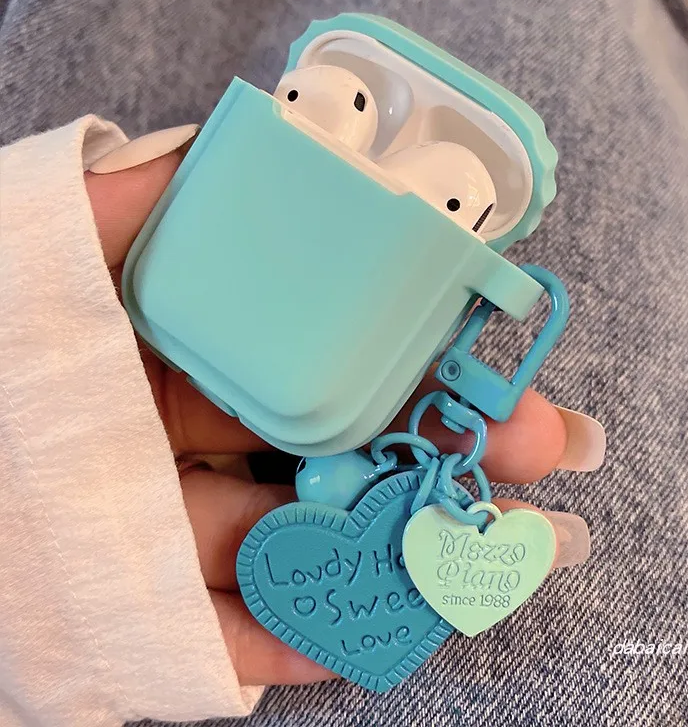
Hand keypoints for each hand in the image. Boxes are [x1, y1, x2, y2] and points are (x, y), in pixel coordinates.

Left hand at [86, 140, 603, 686]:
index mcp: (180, 352)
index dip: (414, 351)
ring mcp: (168, 531)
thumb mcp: (50, 250)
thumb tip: (253, 144)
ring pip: (311, 542)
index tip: (493, 347)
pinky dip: (319, 633)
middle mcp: (187, 441)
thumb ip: (142, 201)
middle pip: (342, 449)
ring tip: (515, 545)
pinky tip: (403, 622)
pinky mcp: (139, 616)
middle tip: (546, 445)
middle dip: (451, 449)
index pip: (324, 350)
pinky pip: (241, 632)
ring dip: (416, 545)